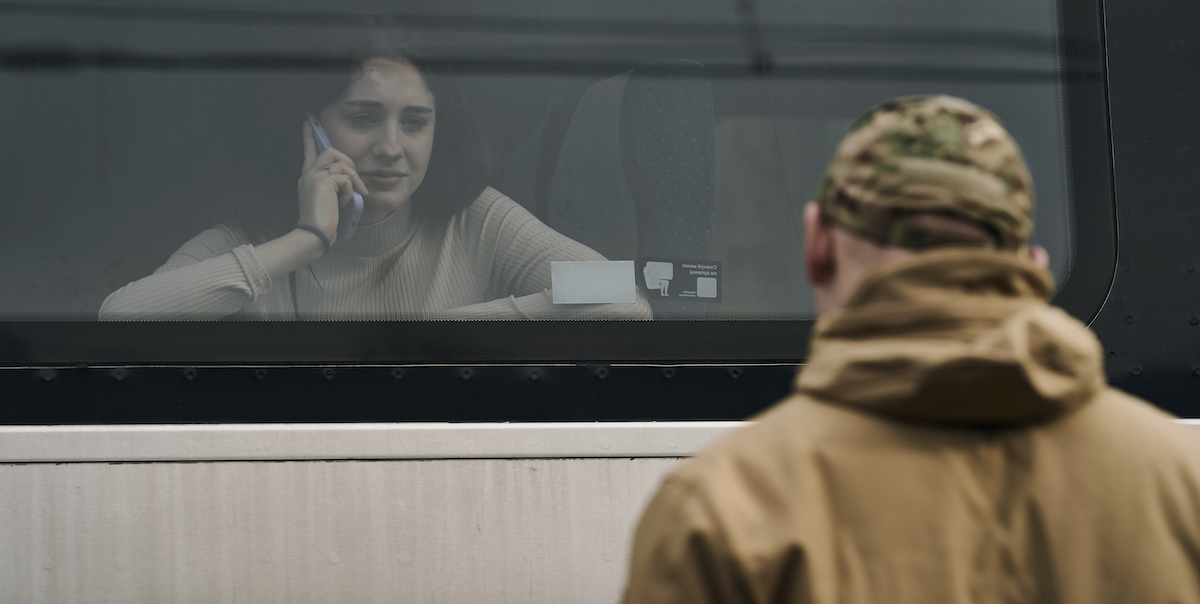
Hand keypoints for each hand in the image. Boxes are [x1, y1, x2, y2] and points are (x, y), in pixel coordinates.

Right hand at [297, 121, 368, 244]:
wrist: (314, 235)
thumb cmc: (324, 223)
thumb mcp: (330, 201)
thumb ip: (335, 187)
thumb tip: (351, 181)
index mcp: (307, 178)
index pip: (308, 152)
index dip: (308, 137)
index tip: (308, 122)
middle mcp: (308, 174)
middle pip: (330, 150)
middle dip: (348, 162)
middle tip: (355, 182)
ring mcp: (315, 176)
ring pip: (341, 162)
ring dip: (353, 178)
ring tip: (353, 196)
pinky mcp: (324, 182)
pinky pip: (346, 178)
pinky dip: (350, 191)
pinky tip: (343, 203)